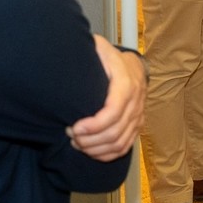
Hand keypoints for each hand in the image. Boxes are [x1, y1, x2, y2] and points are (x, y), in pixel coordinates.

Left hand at [68, 34, 146, 161]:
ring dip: (95, 149)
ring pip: (120, 143)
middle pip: (115, 132)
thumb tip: (64, 58)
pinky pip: (125, 147)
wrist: (133, 64)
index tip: (74, 127)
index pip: (113, 112)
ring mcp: (138, 115)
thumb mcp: (98, 47)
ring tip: (77, 143)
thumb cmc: (109, 56)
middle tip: (70, 136)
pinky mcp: (137, 125)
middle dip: (89, 140)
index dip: (93, 125)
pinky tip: (90, 151)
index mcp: (126, 82)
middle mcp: (136, 101)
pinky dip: (107, 154)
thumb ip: (86, 52)